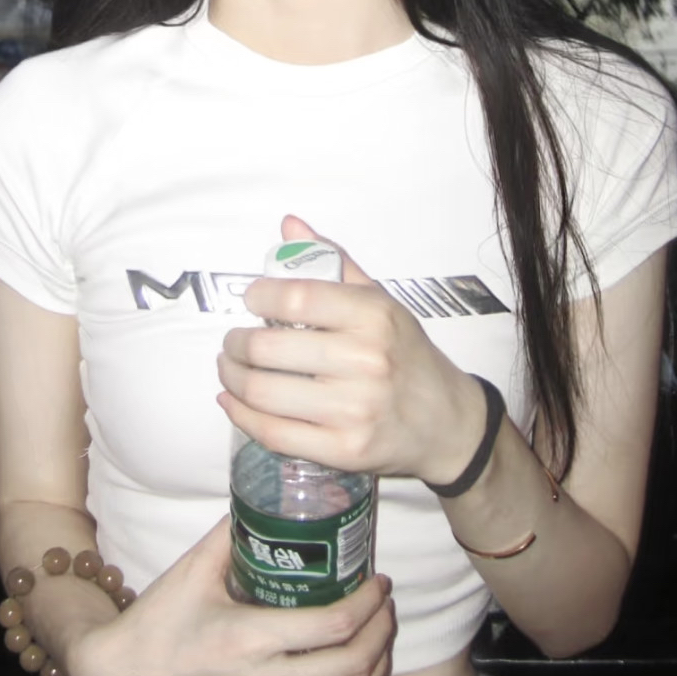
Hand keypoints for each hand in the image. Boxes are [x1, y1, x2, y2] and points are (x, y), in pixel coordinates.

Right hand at [66, 517, 394, 675]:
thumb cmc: (155, 625)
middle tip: (383, 606)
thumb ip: (231, 532)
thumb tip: (261, 495)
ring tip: (375, 642)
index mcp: (253, 639)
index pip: (336, 626)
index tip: (378, 582)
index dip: (369, 603)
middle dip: (381, 633)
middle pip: (353, 667)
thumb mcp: (192, 570)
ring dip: (372, 671)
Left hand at [217, 216, 487, 484]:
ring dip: (231, 378)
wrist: (446, 423)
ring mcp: (352, 410)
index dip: (259, 295)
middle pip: (268, 348)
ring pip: (262, 392)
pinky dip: (240, 415)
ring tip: (230, 368)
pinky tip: (233, 401)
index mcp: (373, 316)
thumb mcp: (380, 301)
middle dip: (235, 342)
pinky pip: (272, 433)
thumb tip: (289, 225)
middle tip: (233, 341)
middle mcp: (364, 361)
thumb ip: (333, 261)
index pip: (295, 297)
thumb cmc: (406, 354)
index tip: (251, 299)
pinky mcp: (341, 450)